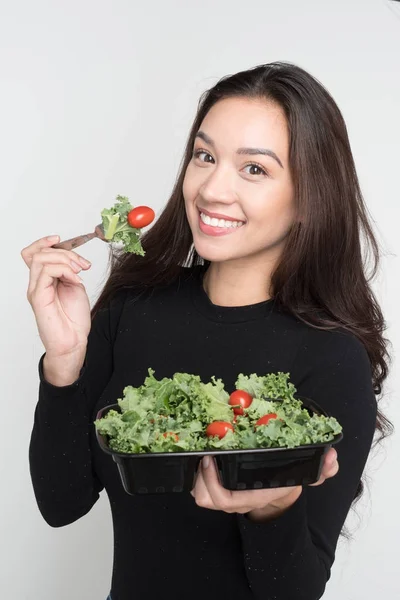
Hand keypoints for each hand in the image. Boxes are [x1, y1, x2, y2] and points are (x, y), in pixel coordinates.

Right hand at [21, 235, 91, 357]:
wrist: (73, 341)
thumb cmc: (74, 319)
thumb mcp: (75, 287)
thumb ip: (69, 272)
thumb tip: (70, 261)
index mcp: (44, 280)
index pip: (33, 253)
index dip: (44, 242)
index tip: (61, 240)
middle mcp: (36, 283)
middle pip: (39, 253)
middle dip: (65, 253)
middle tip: (83, 265)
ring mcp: (35, 289)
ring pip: (41, 259)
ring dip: (65, 260)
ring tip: (80, 272)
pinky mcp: (38, 297)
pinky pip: (46, 272)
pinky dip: (64, 271)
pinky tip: (76, 280)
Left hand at [191, 447, 338, 520]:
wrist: (278, 495)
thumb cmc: (285, 482)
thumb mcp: (305, 475)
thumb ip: (321, 470)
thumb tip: (332, 458)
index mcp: (251, 496)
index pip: (224, 499)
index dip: (212, 483)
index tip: (209, 458)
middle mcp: (234, 500)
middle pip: (204, 497)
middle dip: (198, 477)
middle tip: (202, 451)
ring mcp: (223, 497)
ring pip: (198, 492)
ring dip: (195, 475)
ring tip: (199, 451)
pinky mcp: (216, 488)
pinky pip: (198, 486)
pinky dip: (195, 474)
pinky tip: (199, 453)